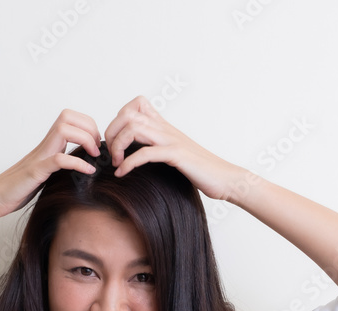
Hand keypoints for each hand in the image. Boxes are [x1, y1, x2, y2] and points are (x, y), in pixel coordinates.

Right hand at [0, 109, 101, 218]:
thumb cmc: (19, 188)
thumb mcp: (47, 173)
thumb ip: (61, 166)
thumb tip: (84, 168)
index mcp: (49, 145)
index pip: (70, 117)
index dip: (88, 125)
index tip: (97, 144)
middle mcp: (45, 146)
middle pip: (68, 116)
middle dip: (89, 127)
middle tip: (97, 148)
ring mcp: (40, 157)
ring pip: (64, 129)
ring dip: (85, 139)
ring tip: (94, 156)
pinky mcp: (36, 172)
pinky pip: (59, 160)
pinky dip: (77, 163)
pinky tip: (88, 171)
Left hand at [104, 96, 245, 200]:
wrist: (226, 178)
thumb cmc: (201, 170)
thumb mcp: (174, 154)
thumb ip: (157, 148)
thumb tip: (137, 155)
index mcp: (164, 127)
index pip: (136, 105)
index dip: (118, 118)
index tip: (115, 140)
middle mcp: (166, 129)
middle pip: (128, 114)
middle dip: (112, 132)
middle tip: (111, 153)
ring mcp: (171, 140)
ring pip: (134, 128)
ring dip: (118, 145)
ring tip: (116, 163)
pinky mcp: (177, 155)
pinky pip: (146, 153)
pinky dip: (129, 163)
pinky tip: (122, 173)